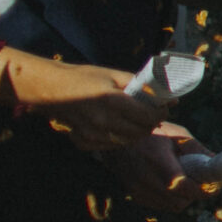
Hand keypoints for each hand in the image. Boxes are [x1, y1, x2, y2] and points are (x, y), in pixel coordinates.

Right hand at [0, 50, 155, 149]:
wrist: (52, 89)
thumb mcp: (115, 75)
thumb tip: (170, 95)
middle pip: (142, 132)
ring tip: (137, 119)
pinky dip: (120, 138)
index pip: (149, 117)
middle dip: (152, 123)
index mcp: (114, 102)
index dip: (161, 113)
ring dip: (138, 132)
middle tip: (152, 114)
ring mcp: (93, 135)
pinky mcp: (84, 142)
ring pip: (129, 141)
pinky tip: (118, 126)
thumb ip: (143, 85)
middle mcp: (104, 122)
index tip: (163, 108)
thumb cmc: (85, 78)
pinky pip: (112, 146)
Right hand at [100, 129, 207, 215]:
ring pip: (171, 206)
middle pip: (179, 201)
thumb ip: (198, 149)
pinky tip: (175, 187)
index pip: (182, 186)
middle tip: (205, 184)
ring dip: (185, 199)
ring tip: (191, 184)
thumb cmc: (153, 133)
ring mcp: (137, 189)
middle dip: (196, 195)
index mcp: (157, 161)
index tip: (216, 186)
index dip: (202, 190)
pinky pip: (160, 205)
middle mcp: (145, 179)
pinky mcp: (134, 195)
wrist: (119, 140)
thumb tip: (218, 163)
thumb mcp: (177, 135)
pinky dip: (172, 200)